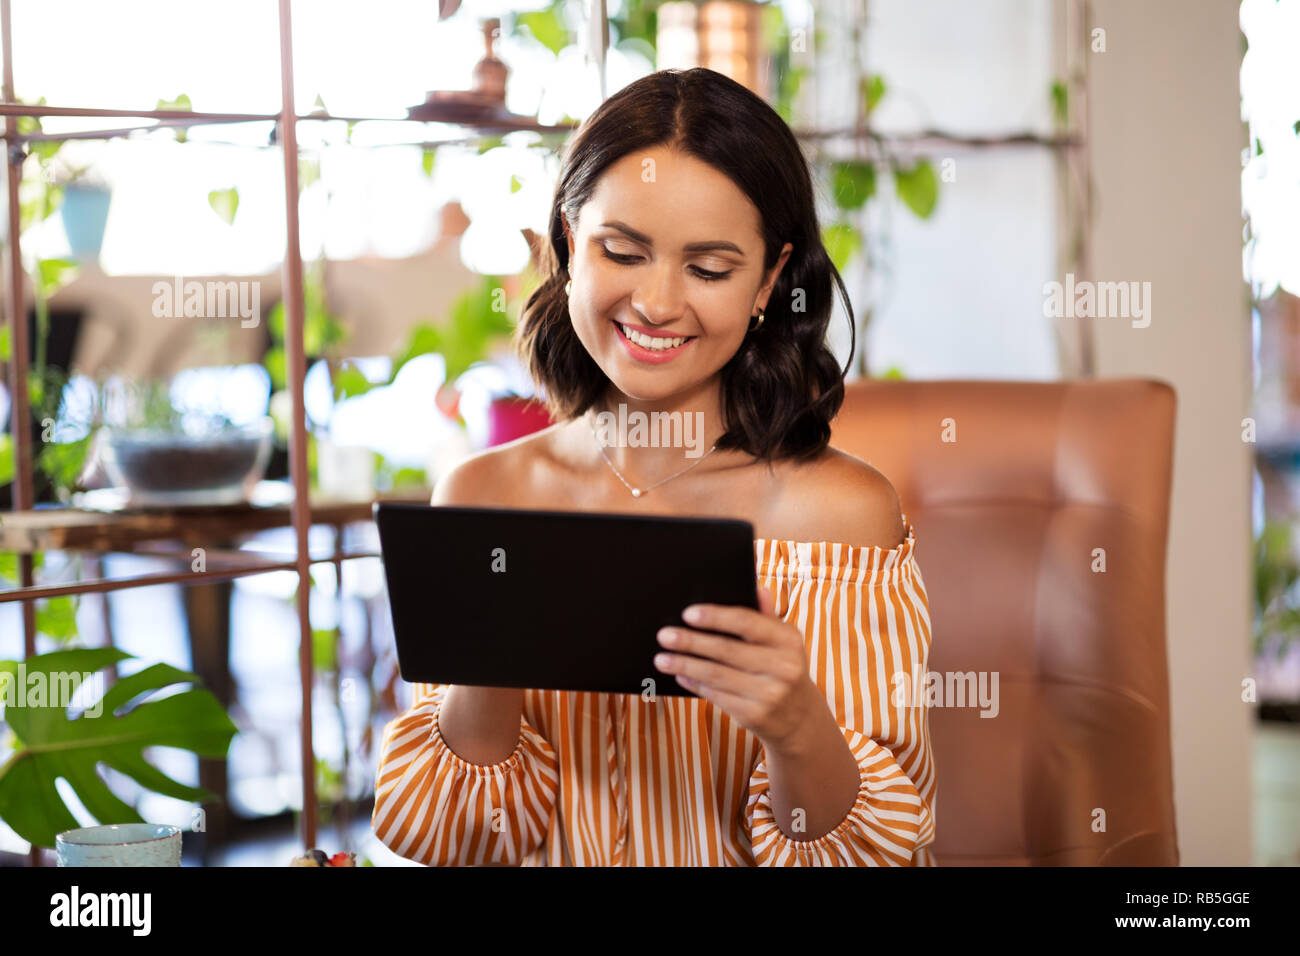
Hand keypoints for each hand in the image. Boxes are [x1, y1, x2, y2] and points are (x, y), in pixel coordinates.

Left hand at [654, 588, 824, 754]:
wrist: (800, 718)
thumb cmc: (783, 669)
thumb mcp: (783, 642)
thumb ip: (766, 616)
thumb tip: (756, 589)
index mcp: (788, 640)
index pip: (747, 622)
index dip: (715, 616)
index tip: (688, 614)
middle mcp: (783, 667)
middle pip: (726, 650)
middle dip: (690, 642)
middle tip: (664, 635)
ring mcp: (769, 694)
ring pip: (716, 675)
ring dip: (684, 665)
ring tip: (662, 658)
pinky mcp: (755, 715)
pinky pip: (716, 696)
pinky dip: (694, 684)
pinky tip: (680, 676)